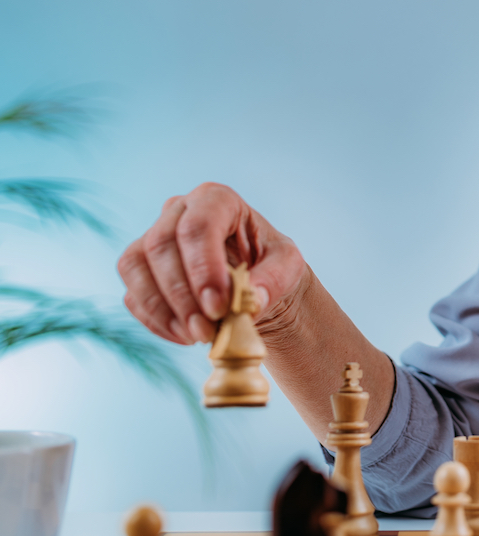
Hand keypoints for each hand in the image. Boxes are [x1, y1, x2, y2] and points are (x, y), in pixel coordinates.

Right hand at [117, 183, 307, 344]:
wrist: (256, 284)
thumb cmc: (272, 266)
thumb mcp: (288, 268)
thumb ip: (273, 280)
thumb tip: (251, 301)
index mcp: (217, 199)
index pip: (199, 225)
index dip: (203, 267)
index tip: (218, 307)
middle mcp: (179, 210)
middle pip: (160, 244)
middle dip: (181, 294)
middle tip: (206, 329)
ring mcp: (153, 237)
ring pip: (134, 266)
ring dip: (162, 309)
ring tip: (196, 336)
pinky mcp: (140, 270)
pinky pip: (132, 294)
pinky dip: (155, 321)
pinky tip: (185, 336)